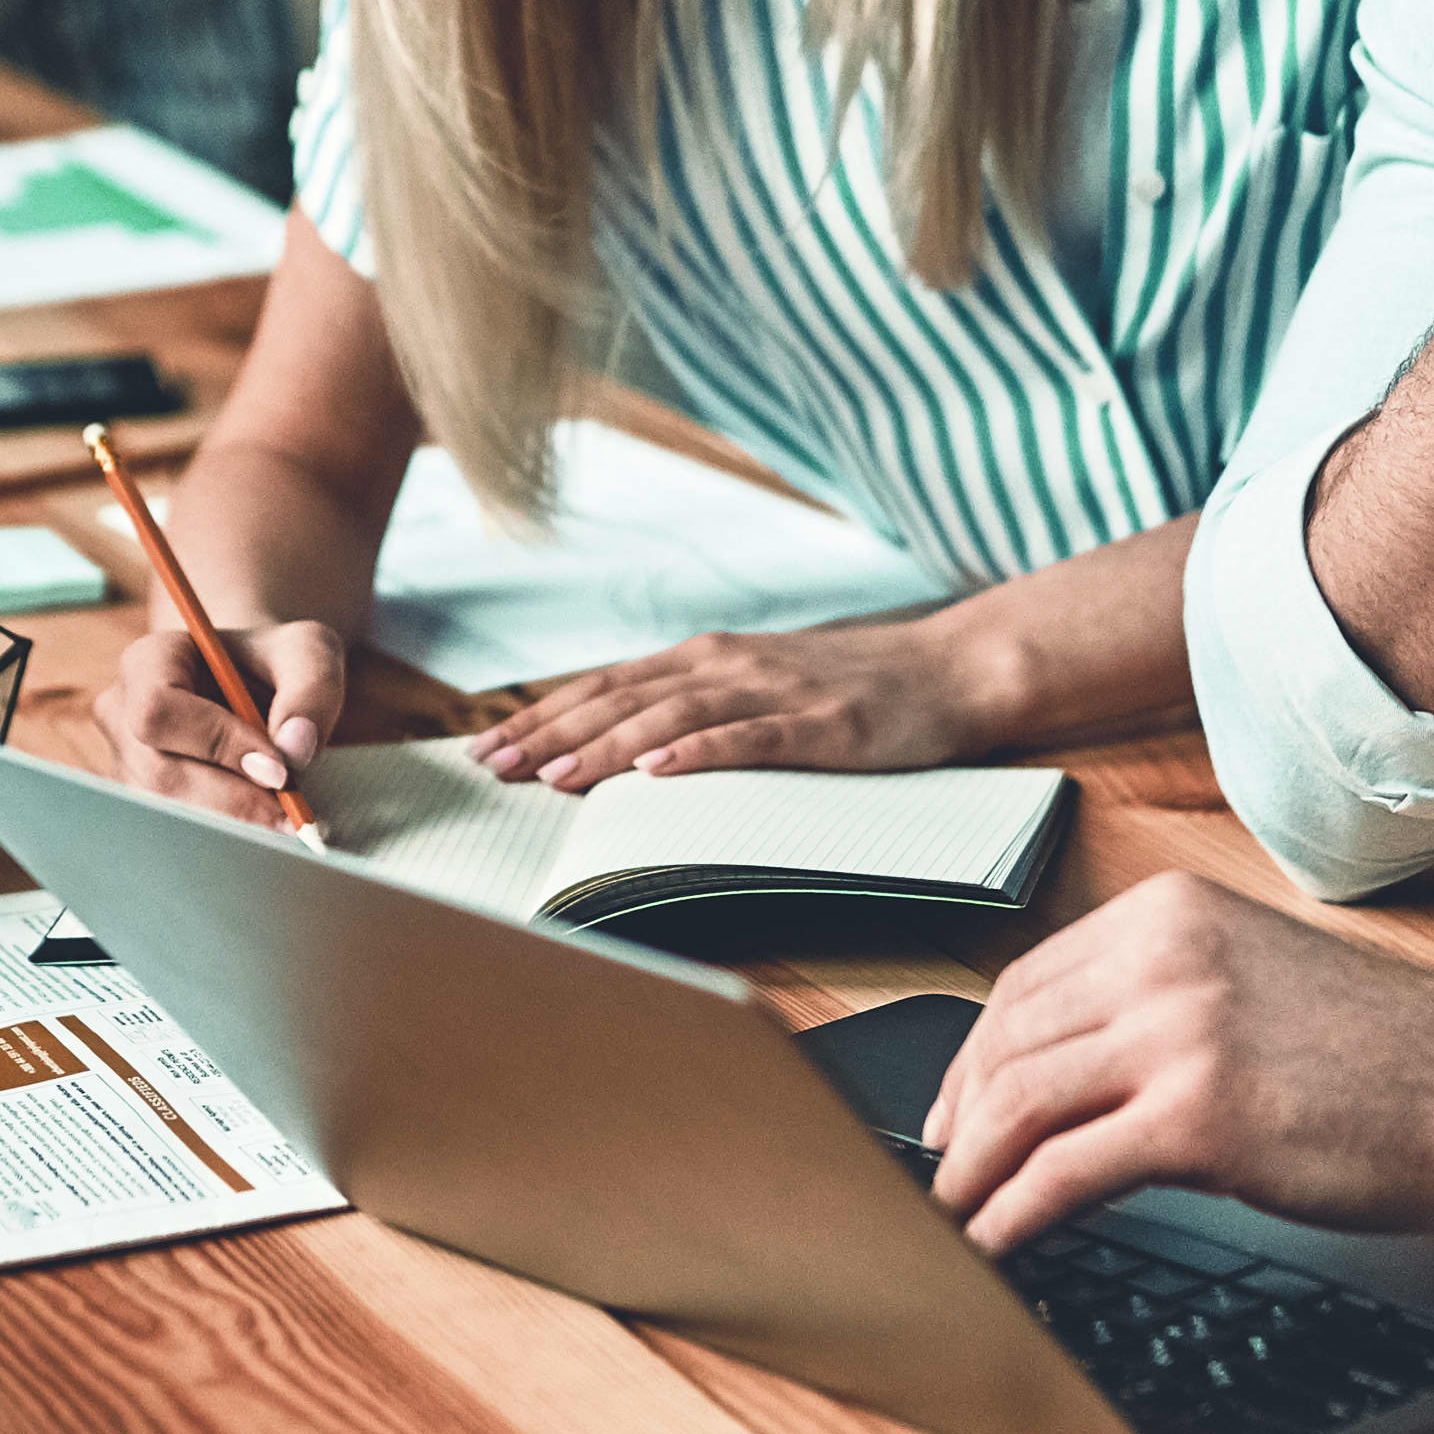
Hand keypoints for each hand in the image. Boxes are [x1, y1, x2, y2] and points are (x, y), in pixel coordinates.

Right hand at [96, 616, 349, 820]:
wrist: (260, 691)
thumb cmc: (279, 665)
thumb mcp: (309, 653)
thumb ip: (311, 688)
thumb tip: (293, 749)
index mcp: (149, 660)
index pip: (159, 708)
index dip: (216, 743)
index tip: (279, 769)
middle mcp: (122, 712)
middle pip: (159, 772)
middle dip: (231, 799)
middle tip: (291, 814)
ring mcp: (126, 763)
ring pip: (166, 813)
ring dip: (230, 824)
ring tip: (283, 819)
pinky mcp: (142, 802)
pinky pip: (173, 834)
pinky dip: (223, 837)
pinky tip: (261, 830)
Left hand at [472, 618, 990, 788]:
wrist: (950, 669)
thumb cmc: (852, 685)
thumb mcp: (761, 684)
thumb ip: (697, 703)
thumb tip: (621, 743)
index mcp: (708, 657)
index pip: (605, 686)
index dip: (541, 714)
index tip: (483, 746)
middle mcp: (728, 664)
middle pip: (621, 699)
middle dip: (550, 734)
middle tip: (491, 767)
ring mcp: (773, 692)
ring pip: (671, 717)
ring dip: (606, 747)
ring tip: (554, 776)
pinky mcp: (819, 724)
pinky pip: (748, 739)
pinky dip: (697, 751)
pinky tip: (657, 771)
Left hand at [923, 876, 1433, 1259]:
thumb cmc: (1389, 1054)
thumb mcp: (1252, 984)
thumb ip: (1160, 1004)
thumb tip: (1064, 1070)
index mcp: (1168, 916)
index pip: (1026, 984)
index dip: (973, 1057)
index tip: (953, 1110)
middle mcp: (1162, 957)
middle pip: (1007, 1040)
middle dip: (960, 1118)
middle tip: (942, 1175)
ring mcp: (1178, 1031)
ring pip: (1018, 1103)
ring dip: (970, 1172)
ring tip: (951, 1220)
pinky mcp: (1198, 1114)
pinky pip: (1064, 1171)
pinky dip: (1012, 1214)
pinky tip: (998, 1245)